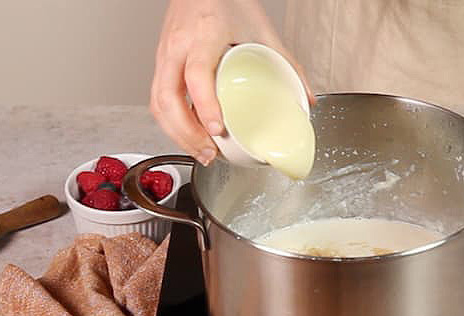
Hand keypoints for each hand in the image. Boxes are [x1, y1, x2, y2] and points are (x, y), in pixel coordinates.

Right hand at [150, 0, 311, 164]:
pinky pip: (157, 98)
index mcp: (203, 35)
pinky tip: (189, 135)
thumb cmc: (226, 0)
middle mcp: (178, 47)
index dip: (205, 106)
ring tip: (202, 152)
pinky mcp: (161, 63)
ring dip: (177, 134)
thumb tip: (306, 98)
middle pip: (168, 98)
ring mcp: (164, 55)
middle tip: (211, 152)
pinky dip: (171, 122)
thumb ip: (286, 63)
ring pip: (158, 103)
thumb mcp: (261, 28)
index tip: (218, 129)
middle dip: (187, 134)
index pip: (196, 75)